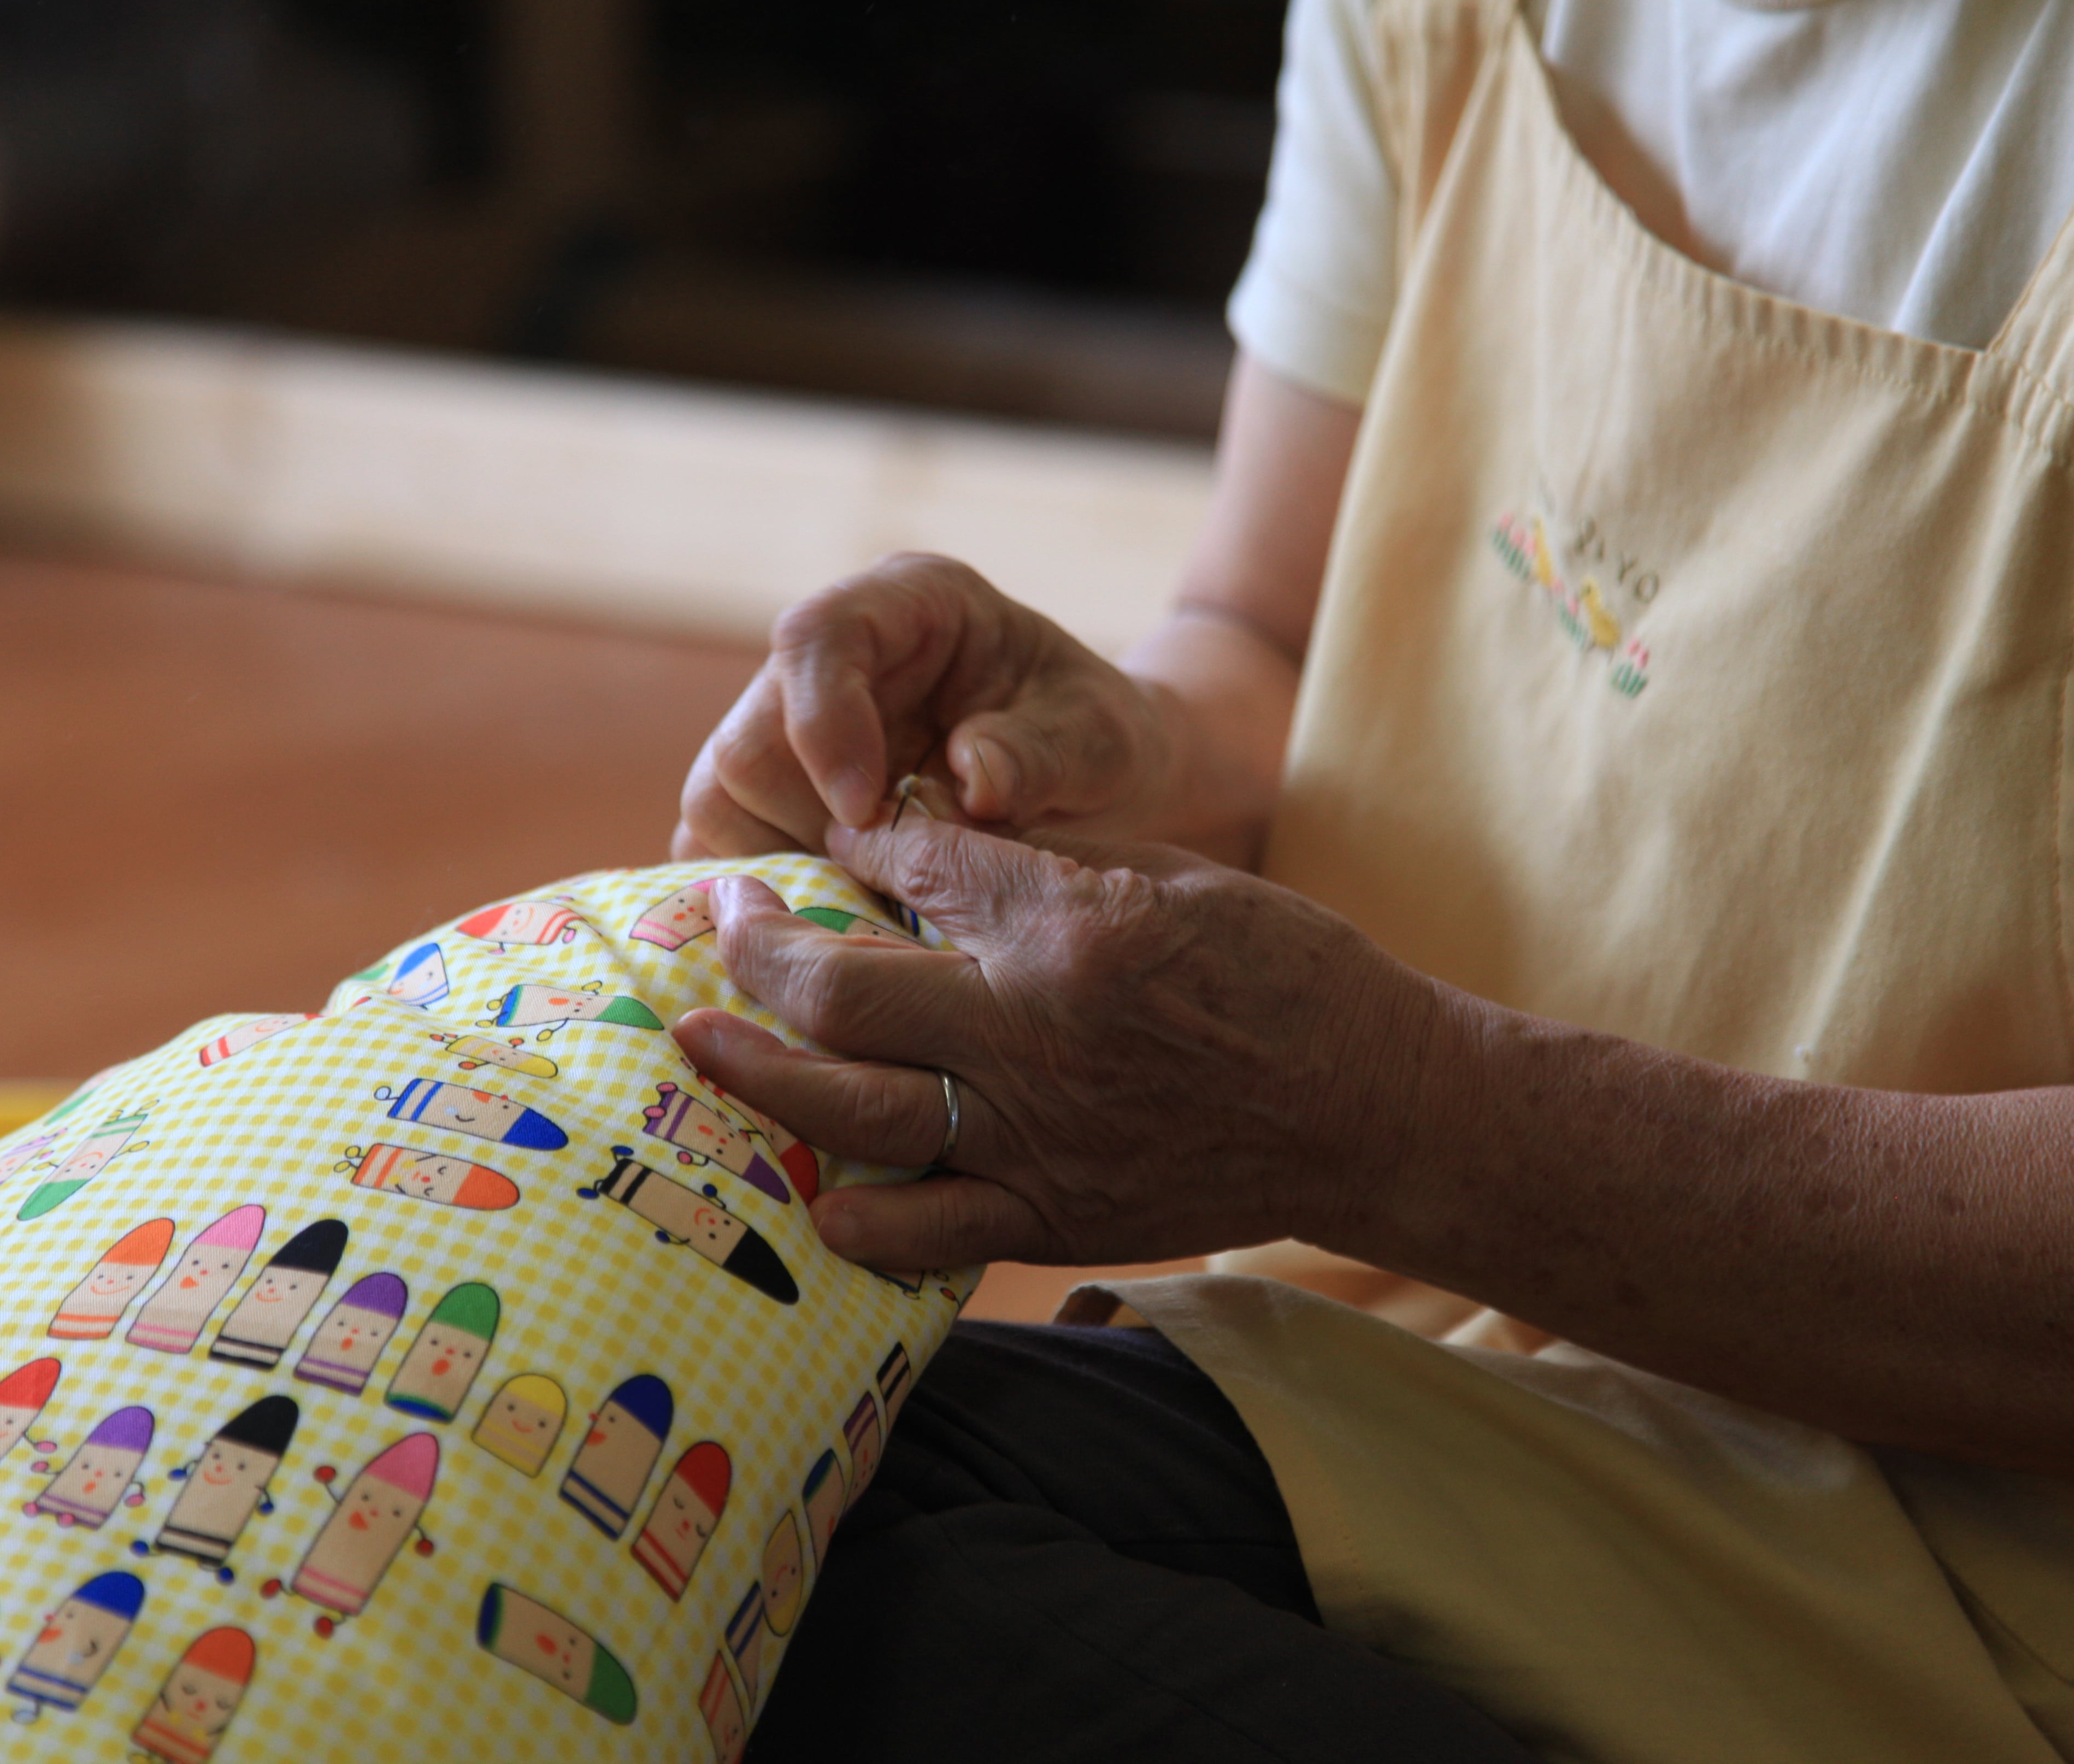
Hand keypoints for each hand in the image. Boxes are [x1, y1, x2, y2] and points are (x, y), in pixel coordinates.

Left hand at [668, 817, 1427, 1270]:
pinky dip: (852, 1213)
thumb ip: (1048, 863)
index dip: (856, 843)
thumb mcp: (1174, 876)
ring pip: (851, 1111)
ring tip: (699, 1040)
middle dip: (759, 947)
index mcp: (1076, 930)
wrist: (1374, 1109)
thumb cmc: (1287, 975)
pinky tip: (808, 1185)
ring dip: (758, 1071)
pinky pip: (921, 1232)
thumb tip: (932, 840)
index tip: (826, 841)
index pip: (917, 867)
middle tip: (725, 917)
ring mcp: (1039, 1139)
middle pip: (841, 991)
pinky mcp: (1055, 1217)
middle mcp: (1036, 1036)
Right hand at [673, 553, 1177, 857]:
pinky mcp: (779, 797)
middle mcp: (830, 660)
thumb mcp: (1101, 738)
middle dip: (807, 823)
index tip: (867, 810)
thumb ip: (1044, 752)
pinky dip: (771, 893)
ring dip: (787, 868)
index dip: (822, 723)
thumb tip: (974, 781)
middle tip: (888, 877)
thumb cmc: (1099, 740)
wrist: (1095, 779)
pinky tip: (840, 915)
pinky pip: (727, 849)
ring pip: (721, 803)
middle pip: (748, 739)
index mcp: (907, 605)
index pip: (816, 638)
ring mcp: (792, 729)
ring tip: (876, 898)